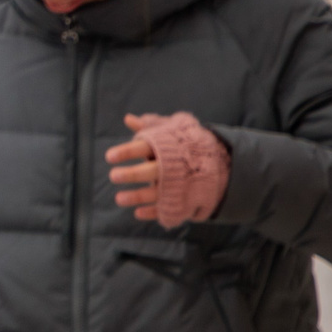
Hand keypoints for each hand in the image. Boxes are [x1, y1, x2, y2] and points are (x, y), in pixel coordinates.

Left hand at [107, 111, 229, 227]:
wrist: (222, 162)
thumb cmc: (186, 145)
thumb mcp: (172, 131)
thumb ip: (150, 126)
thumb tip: (128, 119)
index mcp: (168, 147)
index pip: (145, 147)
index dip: (127, 152)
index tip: (109, 157)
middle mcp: (174, 166)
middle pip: (151, 171)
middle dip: (132, 175)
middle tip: (113, 176)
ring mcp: (181, 185)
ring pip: (157, 193)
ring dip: (137, 197)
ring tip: (119, 198)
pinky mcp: (187, 199)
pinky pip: (170, 208)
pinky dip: (154, 212)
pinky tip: (138, 213)